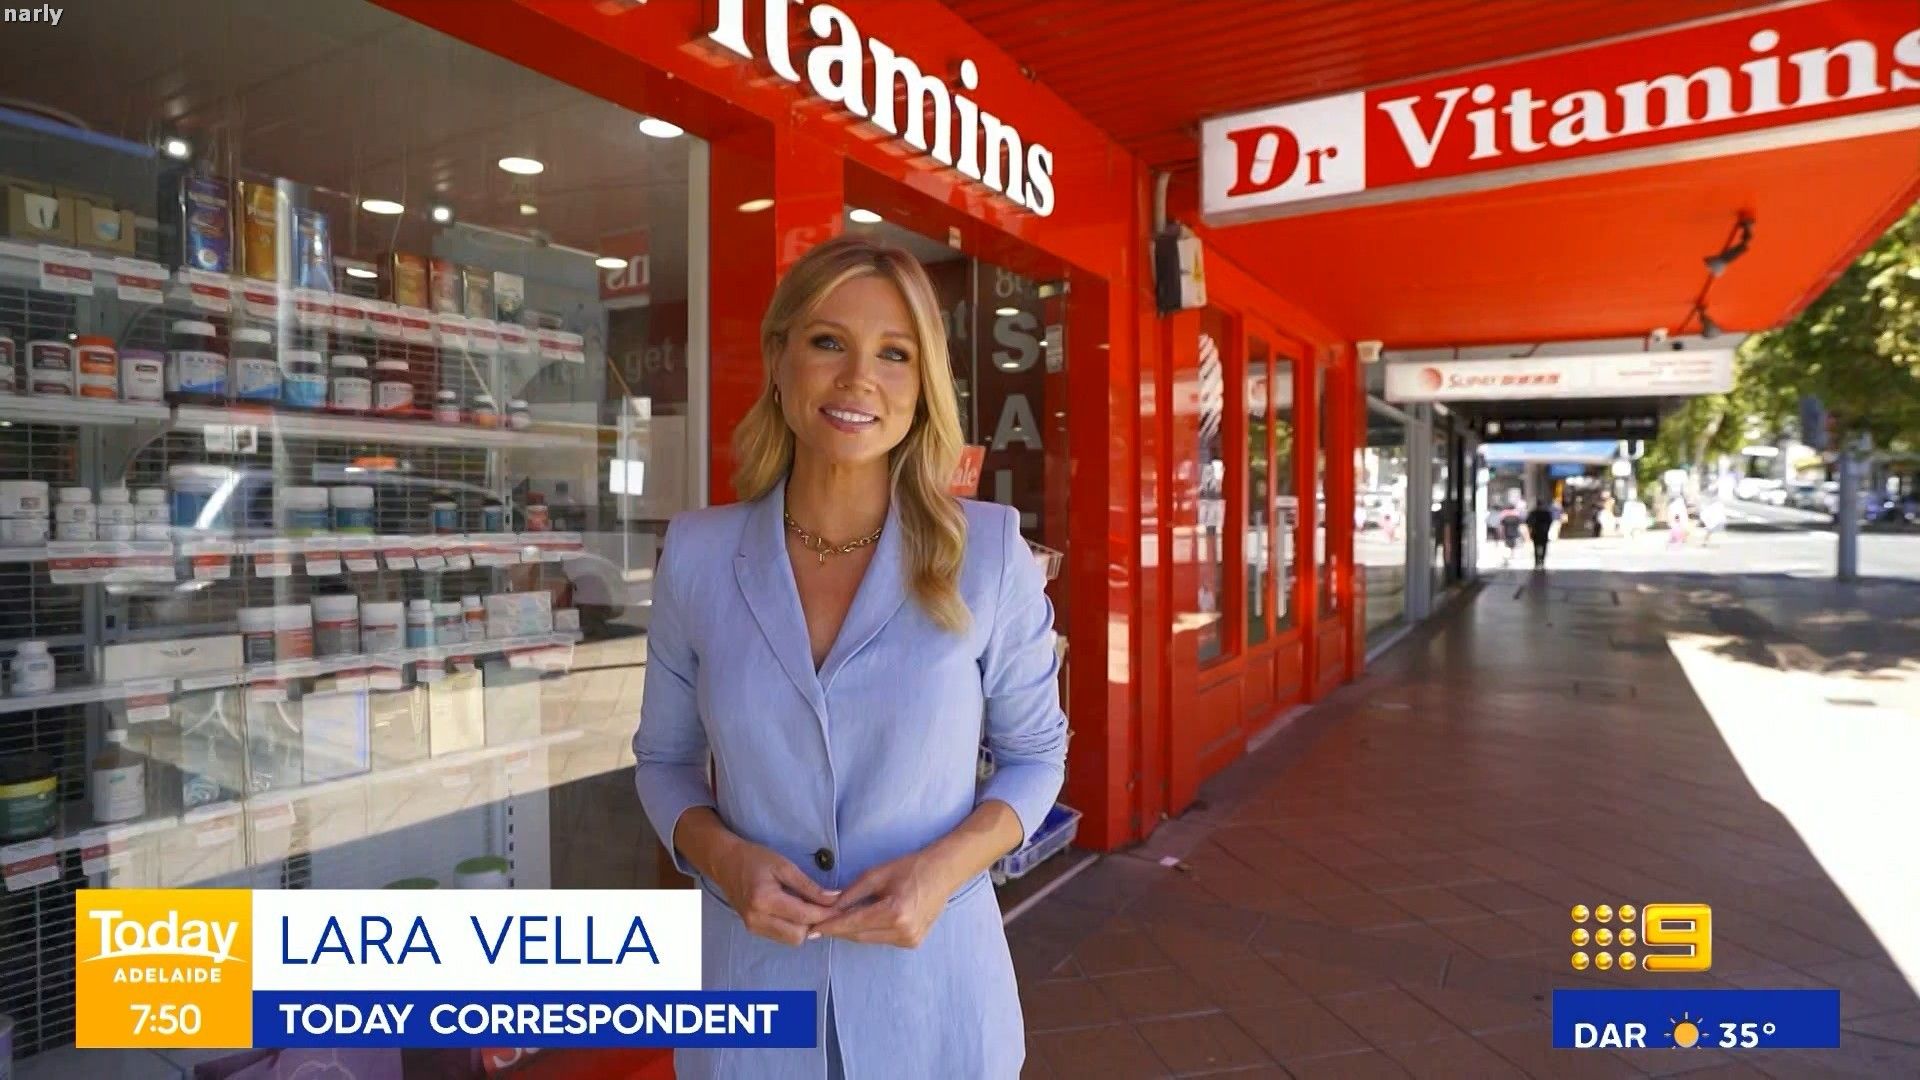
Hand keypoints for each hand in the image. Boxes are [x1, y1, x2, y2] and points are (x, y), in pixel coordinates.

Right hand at [705, 837, 841, 946]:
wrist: (725, 863)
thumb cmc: (755, 858)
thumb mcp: (784, 866)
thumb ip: (809, 886)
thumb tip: (835, 898)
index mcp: (764, 900)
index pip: (804, 916)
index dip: (826, 913)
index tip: (842, 906)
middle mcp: (757, 919)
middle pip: (799, 935)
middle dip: (816, 923)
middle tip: (828, 907)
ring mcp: (753, 927)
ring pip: (791, 940)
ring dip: (805, 927)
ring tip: (813, 908)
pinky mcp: (754, 929)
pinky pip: (782, 936)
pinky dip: (794, 927)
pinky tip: (799, 912)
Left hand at [810, 852, 955, 948]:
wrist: (944, 873)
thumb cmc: (911, 867)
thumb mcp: (877, 874)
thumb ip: (851, 893)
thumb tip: (828, 906)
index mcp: (895, 913)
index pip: (854, 923)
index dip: (831, 926)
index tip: (811, 928)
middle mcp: (903, 932)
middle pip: (859, 935)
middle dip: (838, 930)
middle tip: (818, 924)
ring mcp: (909, 940)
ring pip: (869, 939)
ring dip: (851, 931)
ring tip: (835, 921)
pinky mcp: (912, 942)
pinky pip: (881, 939)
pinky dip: (868, 932)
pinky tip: (859, 922)